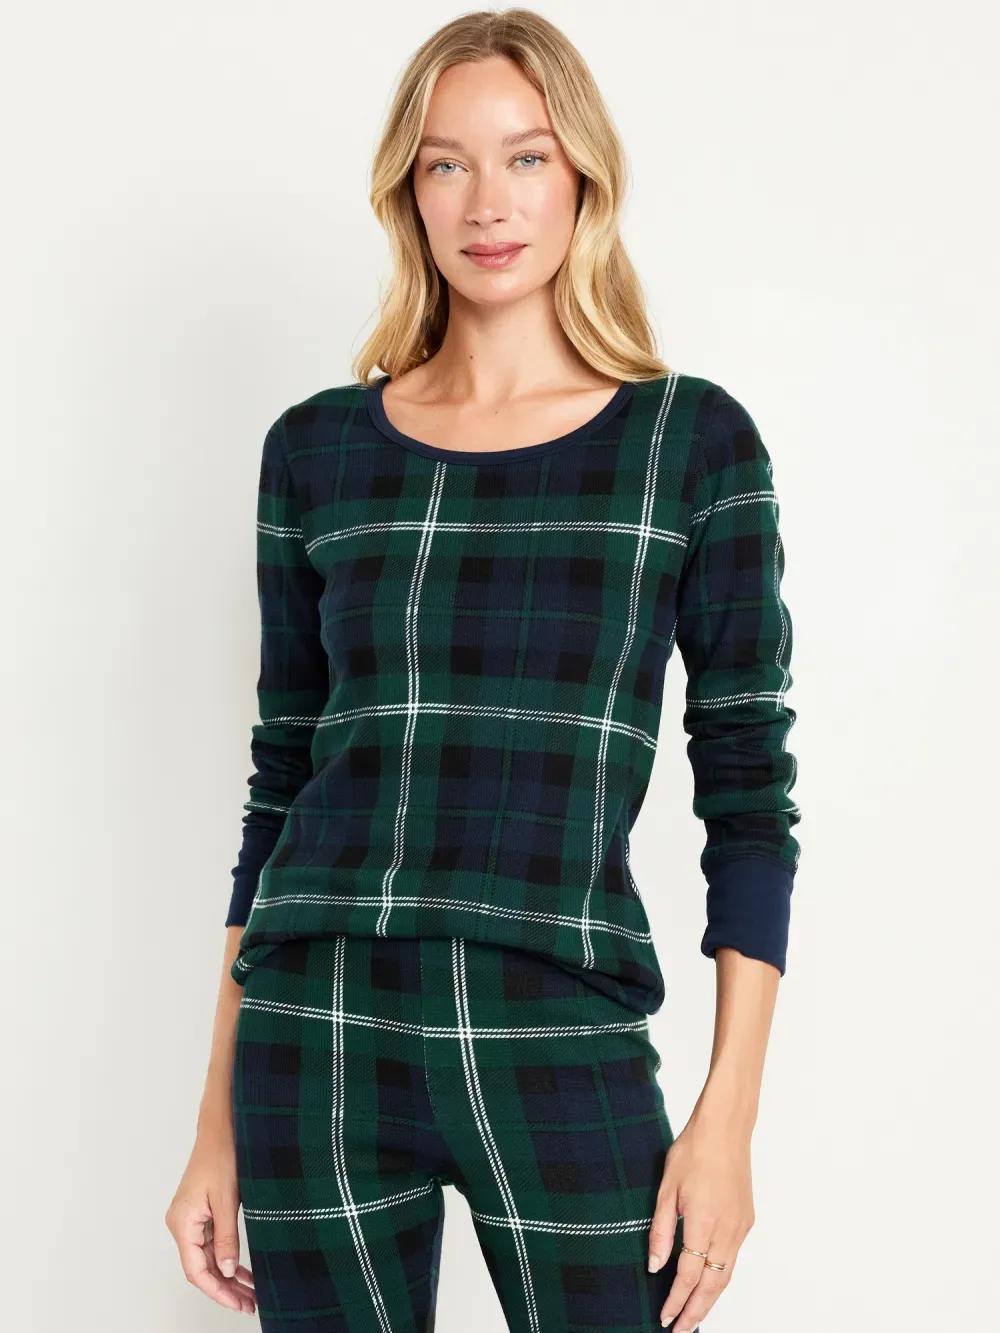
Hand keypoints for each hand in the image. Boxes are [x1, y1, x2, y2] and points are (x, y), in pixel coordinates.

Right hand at [165, 1128, 255, 1314]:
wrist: (222, 1126)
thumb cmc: (222, 1154)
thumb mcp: (227, 1200)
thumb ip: (226, 1237)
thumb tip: (226, 1271)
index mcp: (182, 1222)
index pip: (196, 1269)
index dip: (217, 1291)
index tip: (237, 1303)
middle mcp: (182, 1223)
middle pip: (202, 1266)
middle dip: (225, 1288)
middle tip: (249, 1303)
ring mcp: (191, 1218)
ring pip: (208, 1256)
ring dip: (228, 1275)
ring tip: (250, 1292)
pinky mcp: (201, 1212)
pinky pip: (212, 1242)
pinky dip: (227, 1256)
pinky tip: (242, 1271)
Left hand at [647, 1112, 754, 1330]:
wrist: (725, 1128)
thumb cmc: (694, 1150)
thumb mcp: (667, 1188)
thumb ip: (661, 1230)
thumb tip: (655, 1266)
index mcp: (704, 1221)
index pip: (689, 1274)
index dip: (676, 1300)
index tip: (665, 1317)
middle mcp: (727, 1229)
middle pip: (712, 1284)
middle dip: (696, 1311)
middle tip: (681, 1330)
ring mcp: (740, 1226)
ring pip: (726, 1275)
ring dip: (710, 1299)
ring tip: (693, 1316)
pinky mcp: (747, 1221)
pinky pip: (733, 1258)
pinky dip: (720, 1277)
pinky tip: (709, 1284)